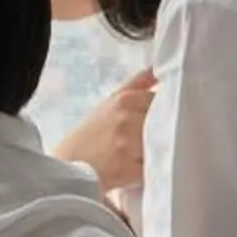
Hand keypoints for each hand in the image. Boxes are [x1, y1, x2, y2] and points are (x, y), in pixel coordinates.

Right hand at [54, 67, 156, 194]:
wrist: (71, 166)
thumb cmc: (92, 133)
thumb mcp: (110, 102)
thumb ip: (136, 84)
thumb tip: (157, 67)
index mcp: (124, 101)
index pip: (159, 100)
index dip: (163, 108)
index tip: (159, 116)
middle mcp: (127, 120)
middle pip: (165, 120)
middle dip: (165, 127)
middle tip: (157, 134)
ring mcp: (129, 146)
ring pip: (162, 143)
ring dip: (161, 147)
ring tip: (148, 151)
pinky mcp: (131, 170)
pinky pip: (155, 165)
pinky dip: (153, 166)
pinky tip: (142, 165)